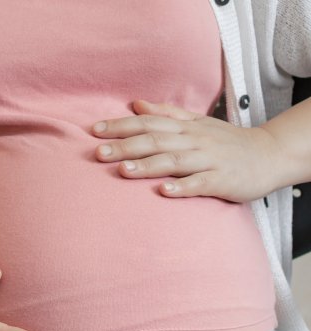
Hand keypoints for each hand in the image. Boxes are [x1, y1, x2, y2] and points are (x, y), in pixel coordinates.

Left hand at [92, 99, 283, 201]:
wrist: (269, 155)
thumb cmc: (225, 141)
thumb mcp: (196, 122)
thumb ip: (166, 114)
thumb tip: (135, 104)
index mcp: (185, 127)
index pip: (148, 123)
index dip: (121, 126)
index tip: (94, 131)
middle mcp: (193, 141)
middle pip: (156, 141)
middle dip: (126, 146)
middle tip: (98, 153)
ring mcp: (208, 160)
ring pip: (174, 161)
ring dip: (148, 165)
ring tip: (123, 171)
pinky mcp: (221, 180)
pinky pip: (200, 183)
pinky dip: (182, 187)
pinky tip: (164, 191)